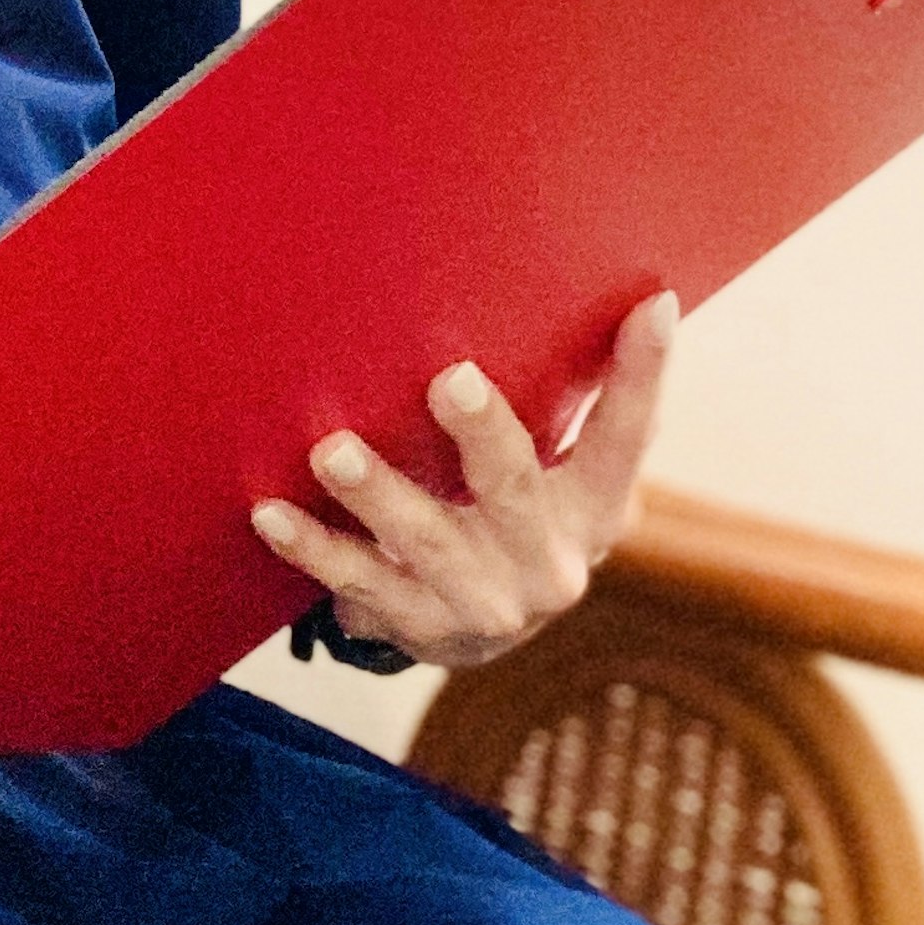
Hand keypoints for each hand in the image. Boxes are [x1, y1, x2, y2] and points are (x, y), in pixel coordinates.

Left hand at [247, 291, 679, 670]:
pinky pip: (360, 582)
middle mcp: (549, 561)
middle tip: (451, 379)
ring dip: (377, 494)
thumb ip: (588, 398)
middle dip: (483, 436)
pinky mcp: (421, 628)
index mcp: (597, 507)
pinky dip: (315, 548)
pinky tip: (271, 515)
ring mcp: (484, 602)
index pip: (629, 435)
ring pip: (424, 540)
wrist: (492, 632)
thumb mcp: (574, 473)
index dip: (645, 372)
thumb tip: (638, 292)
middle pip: (515, 489)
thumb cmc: (528, 510)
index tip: (652, 305)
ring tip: (332, 451)